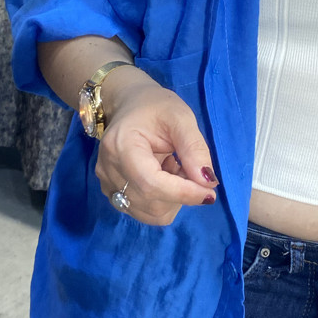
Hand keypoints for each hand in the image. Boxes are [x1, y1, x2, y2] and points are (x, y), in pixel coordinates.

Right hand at [95, 68, 218, 225]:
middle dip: (181, 193)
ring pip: (150, 213)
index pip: (151, 184)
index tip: (210, 192)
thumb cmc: (156, 106)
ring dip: (173, 199)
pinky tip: (165, 177)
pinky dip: (163, 201)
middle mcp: (108, 170)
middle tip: (191, 167)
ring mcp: (108, 184)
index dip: (183, 193)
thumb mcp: (181, 118)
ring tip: (175, 168)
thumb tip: (207, 182)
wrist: (130, 104)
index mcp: (121, 147)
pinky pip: (145, 211)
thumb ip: (194, 148)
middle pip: (151, 202)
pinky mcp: (113, 193)